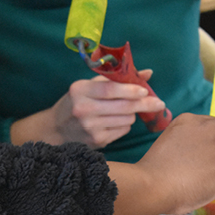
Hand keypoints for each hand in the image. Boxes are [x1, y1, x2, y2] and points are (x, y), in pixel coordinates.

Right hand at [10, 71, 165, 148]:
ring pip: (126, 120)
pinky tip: (115, 122)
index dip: (131, 90)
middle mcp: (83, 109)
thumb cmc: (76, 102)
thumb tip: (147, 73)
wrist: (56, 129)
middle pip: (123, 107)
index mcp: (80, 90)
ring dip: (131, 114)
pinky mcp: (96, 141)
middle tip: (159, 103)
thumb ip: (116, 78)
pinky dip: (124, 126)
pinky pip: (122, 131)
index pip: (111, 89)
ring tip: (124, 111)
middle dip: (144, 104)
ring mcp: (89, 127)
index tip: (145, 90)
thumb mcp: (89, 86)